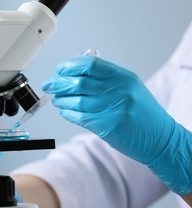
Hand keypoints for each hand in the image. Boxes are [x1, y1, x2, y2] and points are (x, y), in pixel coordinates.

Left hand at [42, 56, 191, 194]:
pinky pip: (79, 117)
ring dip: (61, 100)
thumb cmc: (143, 113)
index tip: (60, 70)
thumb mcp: (129, 88)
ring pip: (76, 101)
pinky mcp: (107, 127)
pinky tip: (64, 111)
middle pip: (78, 83)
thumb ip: (106, 79)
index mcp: (123, 78)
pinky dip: (68, 113)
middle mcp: (118, 91)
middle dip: (58, 83)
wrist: (160, 139)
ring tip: (57, 100)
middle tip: (49, 84)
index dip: (70, 66)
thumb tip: (75, 74)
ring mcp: (113, 109)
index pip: (90, 65)